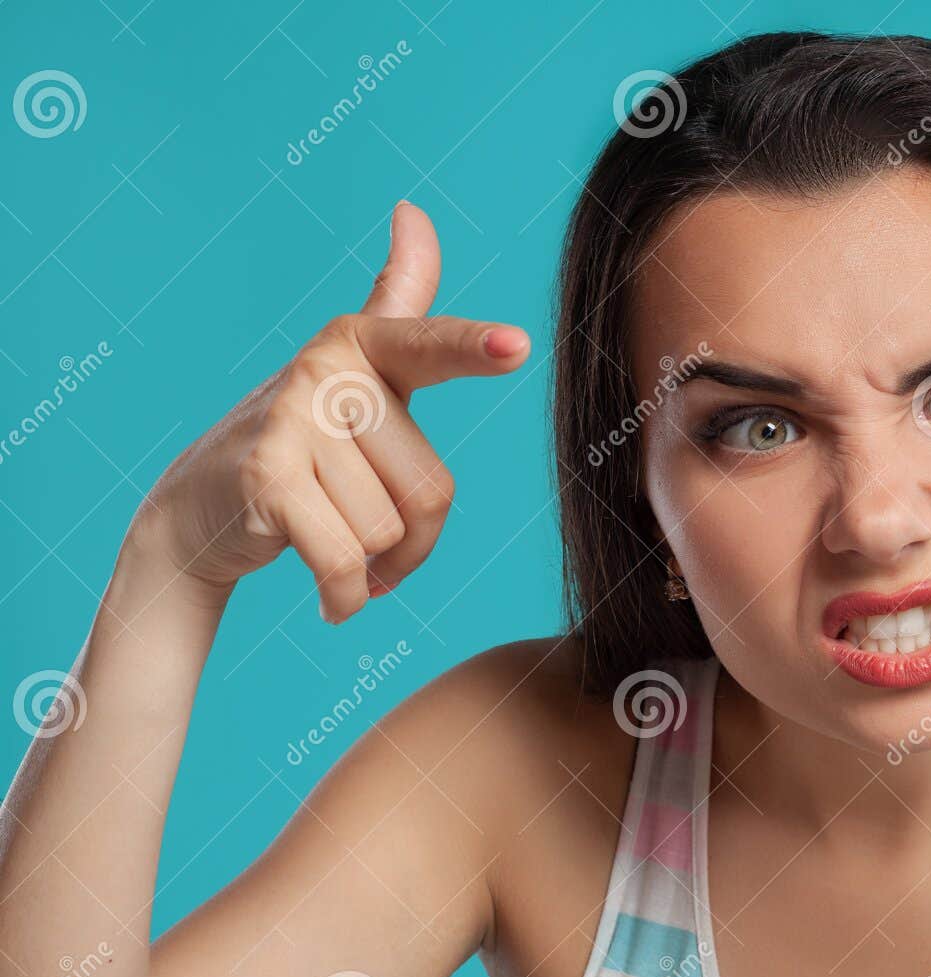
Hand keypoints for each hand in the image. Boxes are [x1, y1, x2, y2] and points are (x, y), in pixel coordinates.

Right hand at [135, 201, 528, 622]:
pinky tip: (332, 600)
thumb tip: (412, 210)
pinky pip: (345, 561)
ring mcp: (291, 419)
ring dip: (372, 570)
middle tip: (369, 542)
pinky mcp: (265, 475)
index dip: (474, 350)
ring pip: (387, 532)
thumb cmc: (304, 445)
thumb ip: (398, 301)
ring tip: (334, 551)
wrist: (202, 510)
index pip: (429, 347)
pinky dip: (344, 597)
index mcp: (365, 346)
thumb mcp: (358, 375)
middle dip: (410, 546)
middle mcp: (328, 370)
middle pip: (429, 493)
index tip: (517, 347)